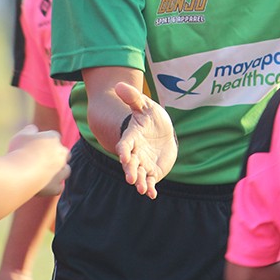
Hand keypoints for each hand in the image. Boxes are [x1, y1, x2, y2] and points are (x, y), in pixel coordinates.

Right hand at [7, 125, 70, 196]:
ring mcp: (60, 170)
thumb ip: (29, 130)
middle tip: (42, 160)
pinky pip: (59, 187)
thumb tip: (34, 129)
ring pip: (66, 170)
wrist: (16, 175)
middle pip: (64, 153)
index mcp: (53, 138)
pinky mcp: (56, 187)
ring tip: (44, 173)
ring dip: (58, 171)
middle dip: (57, 156)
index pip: (54, 137)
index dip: (46, 142)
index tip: (38, 147)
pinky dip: (53, 187)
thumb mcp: (20, 136)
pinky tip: (44, 185)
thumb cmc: (18, 152)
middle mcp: (61, 153)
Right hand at [114, 81, 176, 198]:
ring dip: (140, 182)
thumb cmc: (150, 117)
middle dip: (131, 170)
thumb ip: (133, 98)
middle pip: (131, 163)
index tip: (124, 157)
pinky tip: (152, 195)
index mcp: (132, 137)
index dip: (124, 150)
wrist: (161, 130)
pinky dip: (150, 188)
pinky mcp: (152, 171)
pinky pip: (150, 181)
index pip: (125, 144)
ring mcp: (143, 162)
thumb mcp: (144, 105)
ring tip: (142, 189)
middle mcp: (135, 152)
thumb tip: (119, 85)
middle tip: (131, 179)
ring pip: (140, 174)